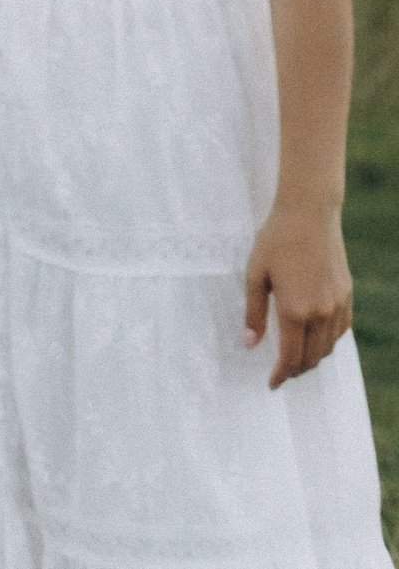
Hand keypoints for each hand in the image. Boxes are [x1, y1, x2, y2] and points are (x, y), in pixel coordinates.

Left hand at [245, 201, 353, 384]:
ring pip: (328, 347)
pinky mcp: (347, 295)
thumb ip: (254, 312)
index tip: (272, 383)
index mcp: (295, 310)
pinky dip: (328, 342)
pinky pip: (340, 331)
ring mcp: (337, 305)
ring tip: (297, 357)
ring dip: (313, 358)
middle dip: (295, 370)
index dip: (281, 374)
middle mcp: (321, 313)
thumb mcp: (255, 273)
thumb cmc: (276, 239)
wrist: (309, 212)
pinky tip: (317, 338)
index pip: (290, 357)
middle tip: (282, 372)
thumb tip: (250, 344)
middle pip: (311, 357)